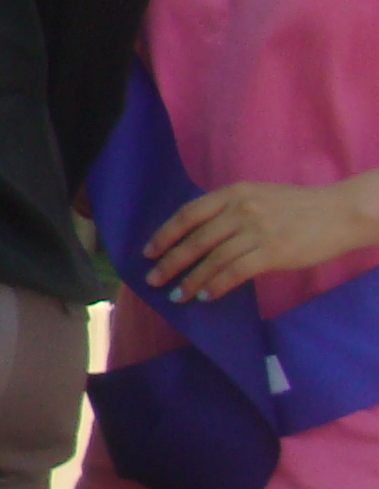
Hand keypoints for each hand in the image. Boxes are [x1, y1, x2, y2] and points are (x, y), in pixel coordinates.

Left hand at [140, 176, 378, 305]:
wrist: (340, 211)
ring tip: (177, 295)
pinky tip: (205, 296)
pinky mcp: (273, 252)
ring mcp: (257, 230)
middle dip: (170, 262)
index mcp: (233, 192)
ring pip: (212, 259)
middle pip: (195, 239)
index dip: (165, 234)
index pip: (188, 214)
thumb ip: (229, 209)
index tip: (149, 251)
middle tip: (152, 280)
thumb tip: (197, 234)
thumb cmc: (298, 206)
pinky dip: (216, 286)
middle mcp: (241, 209)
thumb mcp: (258, 195)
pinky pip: (235, 272)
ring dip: (191, 280)